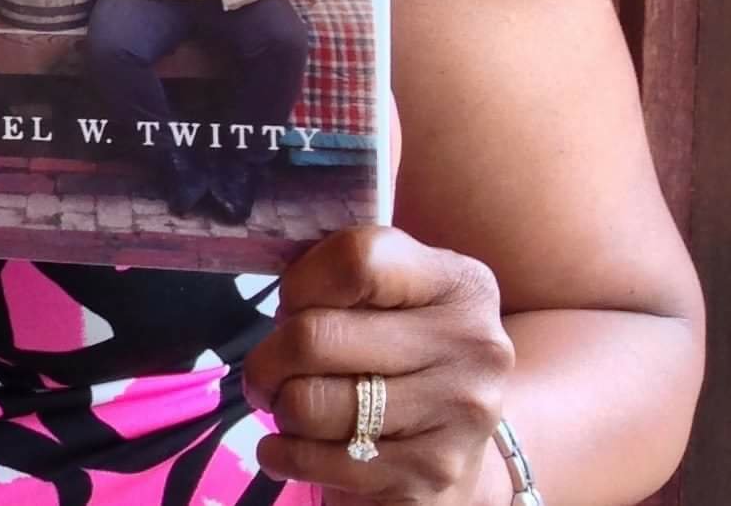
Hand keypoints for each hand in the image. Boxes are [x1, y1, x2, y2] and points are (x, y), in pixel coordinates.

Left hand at [243, 227, 512, 503]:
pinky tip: (289, 447)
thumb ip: (345, 278)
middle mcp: (471, 345)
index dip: (301, 282)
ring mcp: (455, 414)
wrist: (455, 448)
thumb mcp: (394, 299)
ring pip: (310, 403)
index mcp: (458, 282)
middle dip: (270, 357)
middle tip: (266, 369)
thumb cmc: (404, 357)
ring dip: (281, 408)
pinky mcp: (431, 475)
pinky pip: (318, 460)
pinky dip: (284, 454)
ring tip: (290, 407)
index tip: (287, 305)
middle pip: (318, 336)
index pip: (356, 260)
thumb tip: (282, 294)